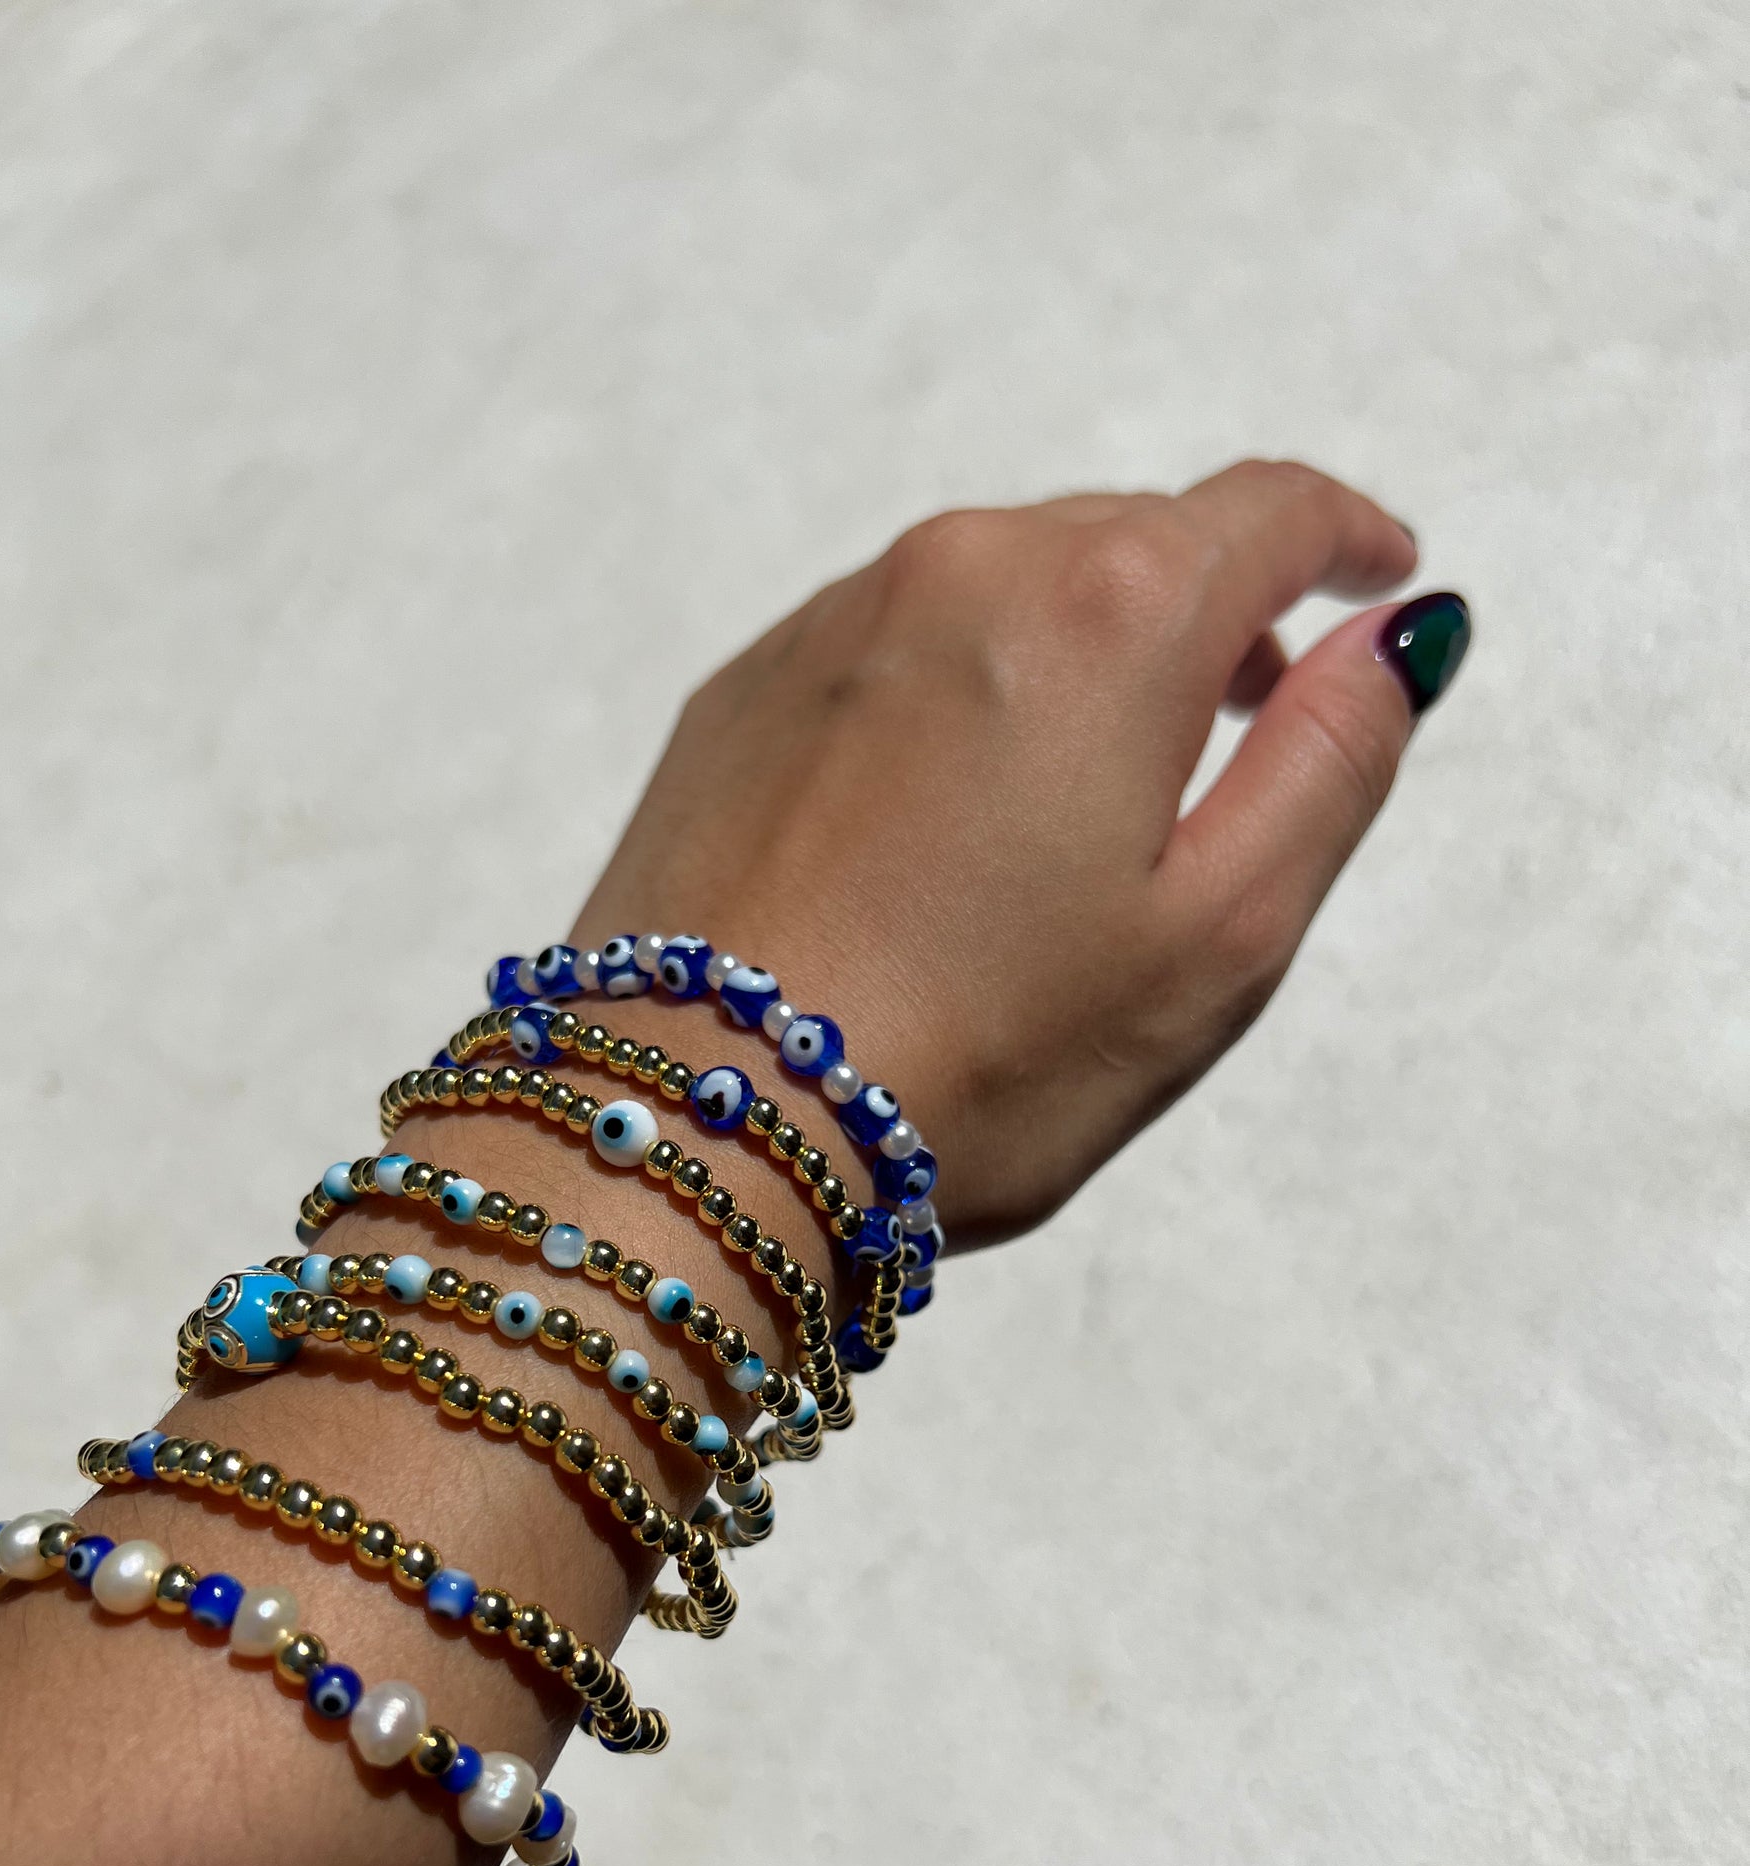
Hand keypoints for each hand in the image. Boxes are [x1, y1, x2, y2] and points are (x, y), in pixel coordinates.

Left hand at [577, 461, 1466, 1251]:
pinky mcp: (738, 695)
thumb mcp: (1218, 935)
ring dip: (1076, 650)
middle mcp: (964, 570)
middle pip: (1130, 539)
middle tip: (1247, 710)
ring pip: (1002, 587)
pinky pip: (890, 647)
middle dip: (1210, 606)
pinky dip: (957, 691)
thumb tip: (1396, 632)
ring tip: (1094, 784)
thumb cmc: (979, 1061)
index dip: (1342, 533)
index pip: (1266, 512)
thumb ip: (1328, 761)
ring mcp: (832, 624)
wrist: (697, 1126)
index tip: (1376, 567)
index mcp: (1111, 612)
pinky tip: (952, 819)